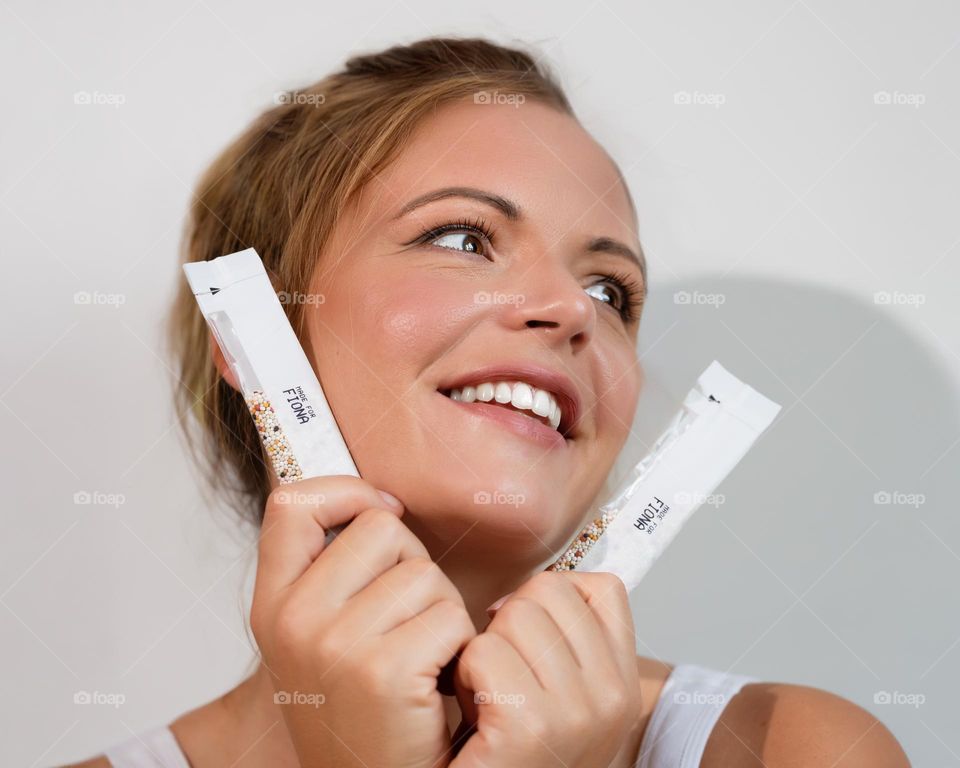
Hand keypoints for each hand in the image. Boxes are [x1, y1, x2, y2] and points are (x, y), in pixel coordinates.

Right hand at [250, 475, 476, 767]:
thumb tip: (380, 503)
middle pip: (380, 528)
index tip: (381, 509)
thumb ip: (332, 574)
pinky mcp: (383, 671)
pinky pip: (451, 617)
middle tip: (406, 623)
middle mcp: (293, 620)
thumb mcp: (319, 636)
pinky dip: (459, 647)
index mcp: (273, 605)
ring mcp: (334, 644)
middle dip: (412, 565)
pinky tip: (436, 685)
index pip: (292, 504)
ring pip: (424, 573)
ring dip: (441, 611)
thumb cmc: (361, 710)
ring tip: (420, 658)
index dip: (345, 490)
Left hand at [451, 571, 642, 767]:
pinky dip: (463, 676)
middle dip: (509, 624)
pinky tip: (471, 716)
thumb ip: (571, 642)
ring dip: (482, 651)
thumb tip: (539, 586)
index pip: (599, 588)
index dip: (547, 602)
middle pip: (548, 592)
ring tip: (485, 699)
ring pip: (513, 616)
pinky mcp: (527, 729)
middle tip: (500, 679)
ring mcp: (575, 715)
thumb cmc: (514, 756)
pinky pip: (483, 653)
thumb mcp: (565, 698)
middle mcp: (611, 699)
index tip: (526, 641)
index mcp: (624, 686)